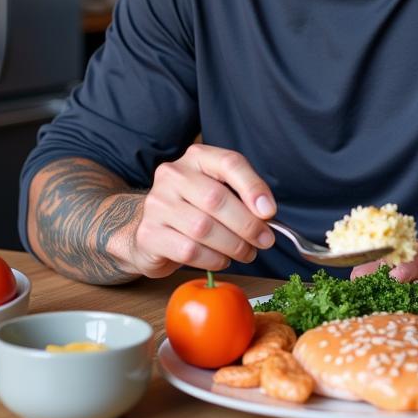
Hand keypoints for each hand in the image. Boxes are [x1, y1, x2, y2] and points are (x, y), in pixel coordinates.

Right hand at [128, 143, 276, 277]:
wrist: (151, 228)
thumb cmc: (194, 208)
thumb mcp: (218, 190)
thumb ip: (243, 195)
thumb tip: (266, 214)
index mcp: (196, 157)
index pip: (229, 163)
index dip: (253, 187)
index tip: (270, 212)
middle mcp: (173, 175)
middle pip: (217, 198)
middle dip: (247, 225)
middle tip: (264, 240)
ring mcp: (157, 204)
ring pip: (203, 228)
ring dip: (233, 246)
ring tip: (246, 253)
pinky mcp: (148, 234)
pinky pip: (189, 251)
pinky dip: (213, 259)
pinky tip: (222, 259)